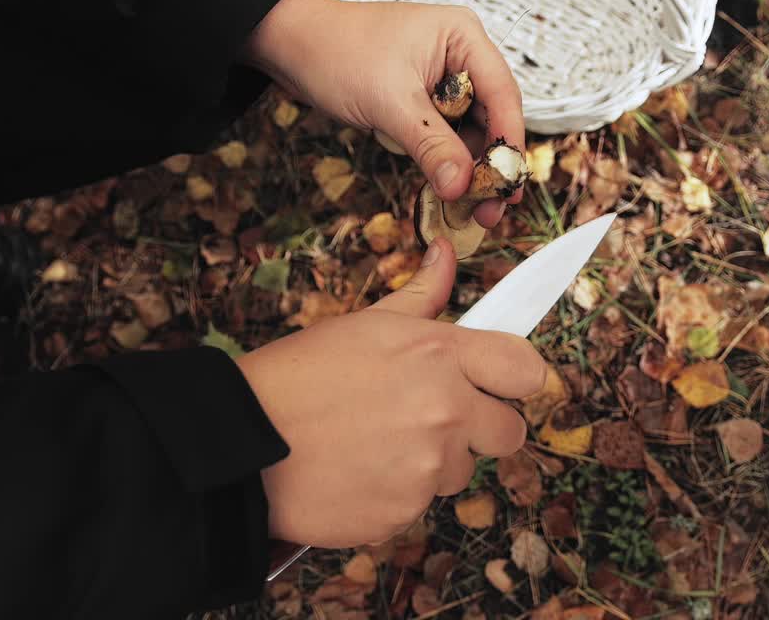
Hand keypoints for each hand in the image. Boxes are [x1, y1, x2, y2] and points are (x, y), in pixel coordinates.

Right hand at [235, 237, 545, 548]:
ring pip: (461, 472)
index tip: (498, 382)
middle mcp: (444, 411)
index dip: (514, 378)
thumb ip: (421, 296)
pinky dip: (396, 495)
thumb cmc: (299, 377)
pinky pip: (420, 506)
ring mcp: (427, 469)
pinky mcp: (404, 514)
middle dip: (480, 428)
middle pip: (509, 432)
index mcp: (439, 355)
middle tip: (433, 419)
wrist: (243, 442)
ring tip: (377, 444)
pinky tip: (358, 473)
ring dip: (433, 464)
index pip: (526, 370)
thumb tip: (446, 255)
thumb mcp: (365, 325)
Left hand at [242, 0, 524, 226]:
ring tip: (471, 210)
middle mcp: (461, 56)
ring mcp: (443, 80)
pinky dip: (448, 163)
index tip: (508, 184)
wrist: (290, 45)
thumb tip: (462, 185)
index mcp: (464, 37)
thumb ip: (432, 145)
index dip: (509, 142)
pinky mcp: (424, 101)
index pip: (503, 94)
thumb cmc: (336, 52)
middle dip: (492, 164)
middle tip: (492, 208)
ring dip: (470, 170)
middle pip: (493, 117)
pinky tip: (450, 191)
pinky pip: (447, 137)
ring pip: (471, 132)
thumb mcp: (390, 102)